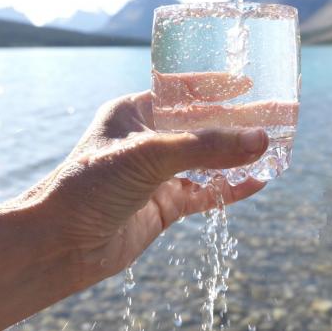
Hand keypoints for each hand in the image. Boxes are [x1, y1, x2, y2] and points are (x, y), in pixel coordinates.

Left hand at [24, 82, 267, 284]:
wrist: (59, 245)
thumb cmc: (90, 186)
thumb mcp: (150, 156)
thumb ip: (206, 147)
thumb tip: (260, 140)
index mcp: (135, 112)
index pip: (182, 92)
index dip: (216, 88)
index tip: (248, 85)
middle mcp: (147, 140)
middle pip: (200, 127)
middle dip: (235, 125)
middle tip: (272, 120)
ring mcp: (156, 175)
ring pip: (207, 161)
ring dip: (236, 158)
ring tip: (272, 150)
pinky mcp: (163, 206)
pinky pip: (205, 193)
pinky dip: (230, 189)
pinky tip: (256, 183)